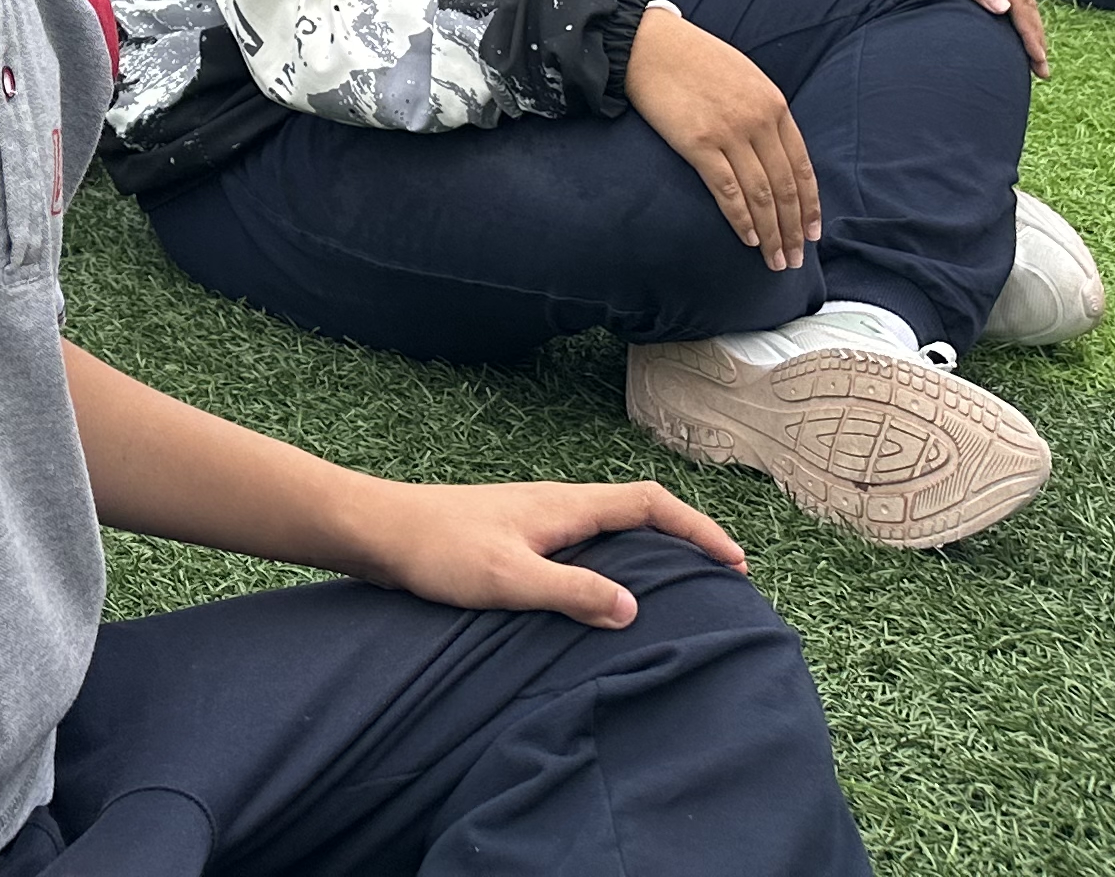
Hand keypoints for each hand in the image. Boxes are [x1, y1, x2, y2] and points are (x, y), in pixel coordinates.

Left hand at [343, 474, 748, 627]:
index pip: (649, 503)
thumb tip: (635, 610)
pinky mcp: (518, 536)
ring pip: (611, 526)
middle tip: (721, 579)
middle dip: (685, 537)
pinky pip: (586, 541)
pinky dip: (616, 560)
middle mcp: (557, 504)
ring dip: (651, 549)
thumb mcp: (509, 580)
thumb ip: (571, 592)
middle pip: (638, 510)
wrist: (379, 531)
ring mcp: (537, 518)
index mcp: (564, 506)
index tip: (736, 563)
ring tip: (678, 590)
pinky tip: (607, 593)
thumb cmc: (438, 552)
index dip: (698, 529)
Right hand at [623, 7, 818, 269]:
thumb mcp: (745, 77)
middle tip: (795, 259)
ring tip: (775, 260)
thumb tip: (774, 152)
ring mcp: (730, 133)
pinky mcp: (699, 144)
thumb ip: (764, 112)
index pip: (802, 167)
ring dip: (770, 234)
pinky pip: (728, 191)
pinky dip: (741, 220)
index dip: (809, 205)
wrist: (648, 44)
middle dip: (793, 230)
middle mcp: (759, 121)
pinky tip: (748, 239)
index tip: (812, 234)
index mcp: (774, 105)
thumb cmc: (693, 59)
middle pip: (785, 188)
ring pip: (761, 196)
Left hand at [898, 0, 1047, 72]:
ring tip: (1034, 55)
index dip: (1030, 33)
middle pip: (1025, 0)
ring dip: (1029, 26)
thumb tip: (1003, 8)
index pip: (1020, 0)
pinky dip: (1017, 11)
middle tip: (1042, 70)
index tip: (1038, 61)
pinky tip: (1015, 25)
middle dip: (1036, 36)